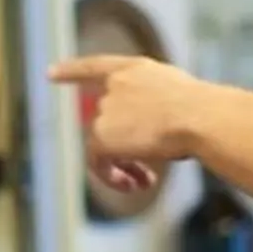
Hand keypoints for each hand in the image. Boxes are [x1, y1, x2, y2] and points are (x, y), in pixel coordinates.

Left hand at [49, 54, 212, 198]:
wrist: (197, 117)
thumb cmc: (202, 109)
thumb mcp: (177, 95)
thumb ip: (155, 104)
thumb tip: (155, 130)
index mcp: (135, 69)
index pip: (96, 66)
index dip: (72, 70)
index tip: (50, 74)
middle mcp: (114, 86)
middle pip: (105, 121)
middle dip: (125, 148)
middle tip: (147, 172)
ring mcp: (105, 109)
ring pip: (103, 144)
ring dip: (124, 166)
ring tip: (147, 180)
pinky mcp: (101, 135)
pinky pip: (98, 163)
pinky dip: (113, 177)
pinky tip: (138, 185)